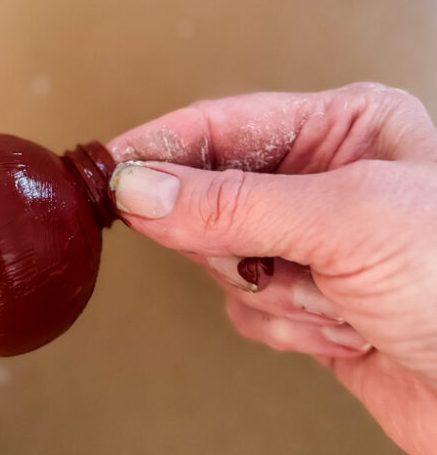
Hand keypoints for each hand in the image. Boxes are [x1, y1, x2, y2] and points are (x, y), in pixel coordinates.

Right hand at [108, 83, 436, 454]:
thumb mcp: (347, 221)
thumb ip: (232, 203)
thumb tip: (140, 189)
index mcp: (347, 128)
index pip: (224, 125)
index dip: (162, 146)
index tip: (108, 169)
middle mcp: (327, 180)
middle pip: (213, 196)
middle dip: (239, 241)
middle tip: (267, 260)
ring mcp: (316, 245)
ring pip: (225, 259)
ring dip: (275, 292)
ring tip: (338, 299)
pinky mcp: (312, 304)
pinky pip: (248, 310)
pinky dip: (286, 327)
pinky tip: (345, 329)